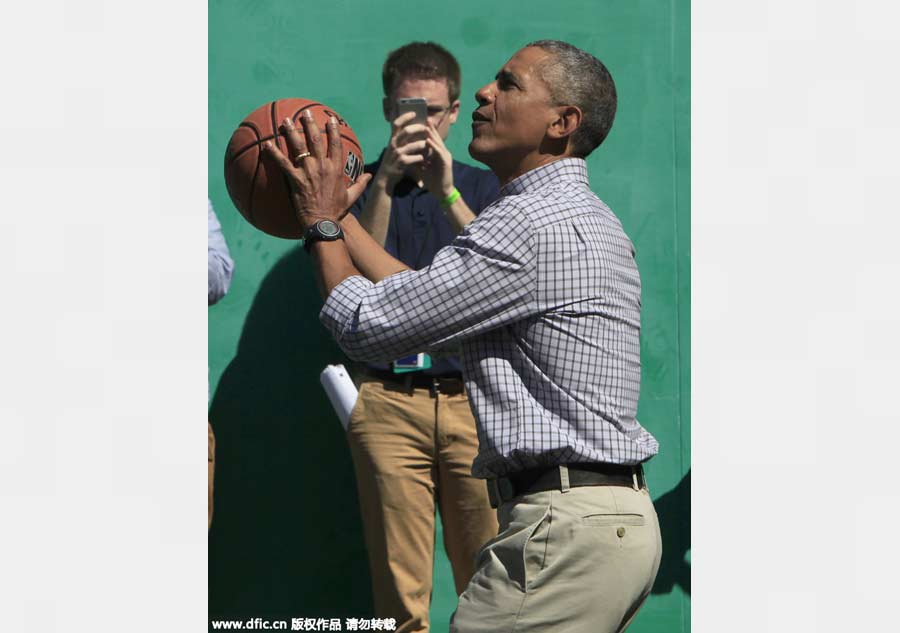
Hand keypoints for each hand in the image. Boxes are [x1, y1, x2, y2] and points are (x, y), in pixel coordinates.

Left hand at [262, 110, 371, 231]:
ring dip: (291, 132)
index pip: (335, 144)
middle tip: (305, 113)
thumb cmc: (336, 211)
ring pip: (298, 146)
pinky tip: (267, 144)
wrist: (323, 223)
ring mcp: (308, 171)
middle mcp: (322, 166)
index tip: (330, 119)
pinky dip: (274, 153)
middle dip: (310, 124)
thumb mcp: (351, 197)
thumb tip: (368, 175)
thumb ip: (360, 184)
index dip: (333, 130)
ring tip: (286, 120)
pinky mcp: (296, 179)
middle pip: (315, 140)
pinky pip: (283, 163)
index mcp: (336, 169)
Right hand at [375, 111, 428, 190]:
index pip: (397, 124)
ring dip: (422, 144)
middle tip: (426, 128)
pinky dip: (420, 158)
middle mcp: (393, 144)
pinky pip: (415, 158)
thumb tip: (412, 130)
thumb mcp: (394, 149)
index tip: (414, 113)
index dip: (405, 117)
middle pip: (406, 131)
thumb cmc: (393, 161)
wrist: (386, 178)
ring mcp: (397, 154)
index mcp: (392, 139)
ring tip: (427, 144)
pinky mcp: (401, 163)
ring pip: (412, 145)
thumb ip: (401, 140)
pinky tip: (423, 159)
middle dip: (418, 128)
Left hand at [420, 122, 453, 197]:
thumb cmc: (432, 181)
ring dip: (432, 134)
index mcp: (437, 154)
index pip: (432, 140)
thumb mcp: (421, 168)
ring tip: (426, 126)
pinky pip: (439, 152)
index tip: (420, 123)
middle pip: (436, 138)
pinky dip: (434, 146)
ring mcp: (446, 157)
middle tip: (425, 118)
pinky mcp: (446, 162)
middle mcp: (443, 153)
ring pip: (438, 143)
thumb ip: (416, 160)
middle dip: (431, 128)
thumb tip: (407, 153)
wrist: (441, 192)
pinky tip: (428, 141)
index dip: (427, 131)